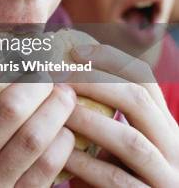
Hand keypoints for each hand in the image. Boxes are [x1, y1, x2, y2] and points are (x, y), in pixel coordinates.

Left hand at [63, 44, 178, 187]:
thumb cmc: (110, 177)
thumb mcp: (110, 142)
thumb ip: (97, 113)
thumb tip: (55, 71)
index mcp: (162, 125)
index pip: (143, 79)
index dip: (110, 58)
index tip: (74, 47)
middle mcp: (173, 147)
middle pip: (139, 101)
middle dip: (95, 82)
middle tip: (58, 75)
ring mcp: (166, 177)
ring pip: (131, 141)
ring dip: (88, 121)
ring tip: (56, 110)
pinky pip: (117, 180)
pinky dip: (85, 163)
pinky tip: (59, 151)